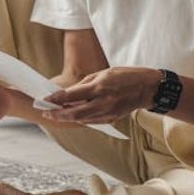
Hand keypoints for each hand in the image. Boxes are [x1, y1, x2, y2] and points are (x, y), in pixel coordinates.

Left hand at [41, 67, 160, 123]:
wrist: (147, 89)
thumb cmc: (126, 76)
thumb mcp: (104, 73)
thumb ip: (85, 84)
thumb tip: (70, 93)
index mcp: (99, 87)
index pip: (72, 95)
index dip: (56, 99)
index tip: (46, 99)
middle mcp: (102, 102)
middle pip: (73, 113)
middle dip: (57, 114)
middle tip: (46, 112)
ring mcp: (107, 113)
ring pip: (81, 119)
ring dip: (68, 117)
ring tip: (57, 113)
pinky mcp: (111, 119)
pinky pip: (92, 121)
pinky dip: (81, 118)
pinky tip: (74, 114)